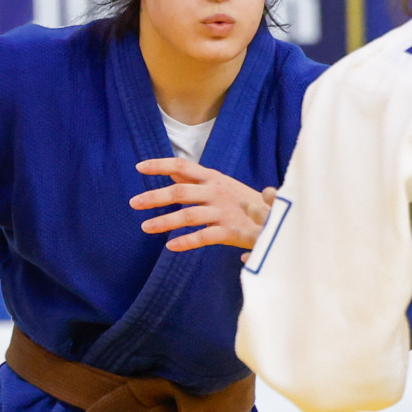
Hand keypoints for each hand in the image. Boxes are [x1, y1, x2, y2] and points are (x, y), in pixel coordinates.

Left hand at [130, 158, 273, 251]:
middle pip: (180, 191)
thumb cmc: (244, 202)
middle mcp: (216, 192)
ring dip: (164, 221)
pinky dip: (186, 242)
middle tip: (134, 203)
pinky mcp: (230, 231)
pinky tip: (171, 246)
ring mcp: (223, 211)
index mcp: (214, 178)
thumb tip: (171, 171)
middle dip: (155, 197)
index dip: (160, 165)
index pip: (183, 166)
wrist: (277, 217)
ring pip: (188, 215)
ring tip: (146, 227)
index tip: (139, 167)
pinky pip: (203, 237)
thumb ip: (196, 179)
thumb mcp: (222, 184)